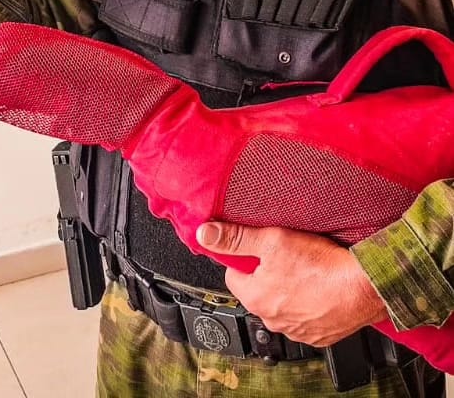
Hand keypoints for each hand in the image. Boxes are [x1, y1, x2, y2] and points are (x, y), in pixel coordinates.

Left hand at [197, 222, 387, 345]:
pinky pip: (303, 317)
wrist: (366, 286)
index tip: (257, 250)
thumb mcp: (272, 240)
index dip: (243, 259)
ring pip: (280, 305)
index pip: (233, 276)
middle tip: (284, 258)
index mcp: (256, 298)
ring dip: (287, 290)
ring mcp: (297, 331)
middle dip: (265, 274)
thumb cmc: (322, 265)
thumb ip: (235, 238)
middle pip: (256, 291)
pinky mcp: (318, 336)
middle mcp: (273, 321)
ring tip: (304, 271)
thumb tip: (206, 235)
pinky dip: (307, 304)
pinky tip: (317, 287)